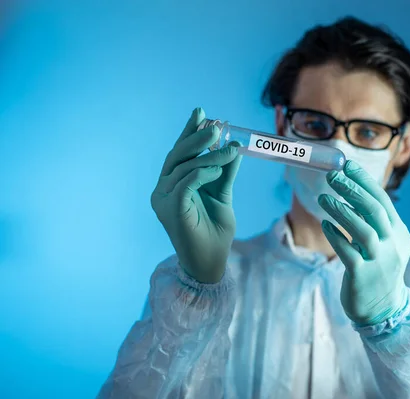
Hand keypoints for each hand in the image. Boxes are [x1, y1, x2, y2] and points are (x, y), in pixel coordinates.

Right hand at [151, 108, 242, 282]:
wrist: (212, 261)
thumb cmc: (215, 230)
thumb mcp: (223, 195)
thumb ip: (225, 172)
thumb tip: (234, 147)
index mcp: (172, 184)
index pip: (179, 154)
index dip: (188, 132)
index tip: (202, 113)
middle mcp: (163, 190)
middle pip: (177, 156)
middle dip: (197, 137)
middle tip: (217, 126)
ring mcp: (163, 200)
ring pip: (184, 168)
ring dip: (210, 156)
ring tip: (230, 149)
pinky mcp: (170, 209)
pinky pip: (185, 183)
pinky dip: (202, 173)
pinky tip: (217, 169)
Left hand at [318, 160, 409, 325]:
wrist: (383, 310)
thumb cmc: (378, 270)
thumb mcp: (384, 243)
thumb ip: (373, 221)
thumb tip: (352, 190)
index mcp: (399, 233)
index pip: (383, 200)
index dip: (364, 181)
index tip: (347, 165)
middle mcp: (392, 245)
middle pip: (375, 211)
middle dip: (352, 190)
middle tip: (331, 176)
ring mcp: (379, 261)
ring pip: (362, 230)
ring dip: (341, 211)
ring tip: (323, 197)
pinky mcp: (362, 276)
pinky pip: (347, 252)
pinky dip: (336, 236)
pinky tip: (324, 225)